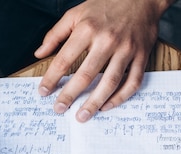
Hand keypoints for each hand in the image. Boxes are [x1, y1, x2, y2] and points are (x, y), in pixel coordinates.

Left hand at [34, 0, 170, 121]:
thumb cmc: (106, 4)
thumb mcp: (76, 13)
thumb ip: (56, 34)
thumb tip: (39, 53)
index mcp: (87, 29)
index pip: (64, 59)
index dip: (52, 78)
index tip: (43, 92)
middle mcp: (107, 40)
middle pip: (86, 75)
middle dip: (70, 95)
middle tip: (59, 109)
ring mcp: (127, 49)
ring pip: (110, 82)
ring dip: (95, 102)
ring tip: (82, 116)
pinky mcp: (141, 56)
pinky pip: (132, 82)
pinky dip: (120, 97)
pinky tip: (106, 106)